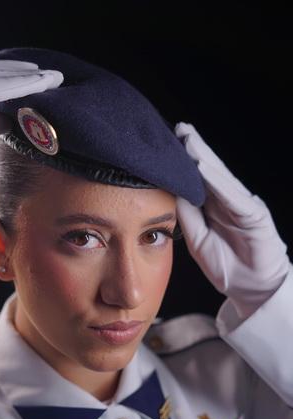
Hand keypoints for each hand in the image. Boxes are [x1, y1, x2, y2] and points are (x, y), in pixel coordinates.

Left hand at [174, 122, 289, 319]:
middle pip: (209, 172)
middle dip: (194, 150)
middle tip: (177, 128)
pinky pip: (233, 195)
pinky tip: (203, 167)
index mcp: (215, 208)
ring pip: (220, 178)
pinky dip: (218, 181)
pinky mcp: (254, 215)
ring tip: (187, 139)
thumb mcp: (198, 240)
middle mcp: (229, 203)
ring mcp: (243, 206)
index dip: (183, 164)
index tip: (166, 146)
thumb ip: (188, 216)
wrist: (252, 289)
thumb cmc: (226, 265)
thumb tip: (172, 192)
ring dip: (204, 158)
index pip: (197, 181)